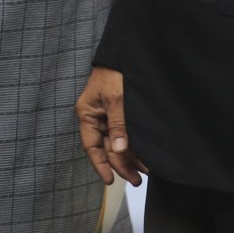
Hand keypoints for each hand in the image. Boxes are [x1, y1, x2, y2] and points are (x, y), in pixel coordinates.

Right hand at [76, 67, 147, 186]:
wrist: (126, 51)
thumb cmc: (114, 72)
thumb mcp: (115, 98)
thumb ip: (118, 124)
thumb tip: (120, 151)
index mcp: (88, 114)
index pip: (92, 146)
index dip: (101, 165)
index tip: (110, 181)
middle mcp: (97, 117)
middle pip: (108, 147)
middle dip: (122, 164)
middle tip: (137, 179)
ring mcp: (109, 115)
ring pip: (119, 143)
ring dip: (131, 156)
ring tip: (146, 170)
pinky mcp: (121, 112)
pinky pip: (126, 133)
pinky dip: (134, 144)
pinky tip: (144, 155)